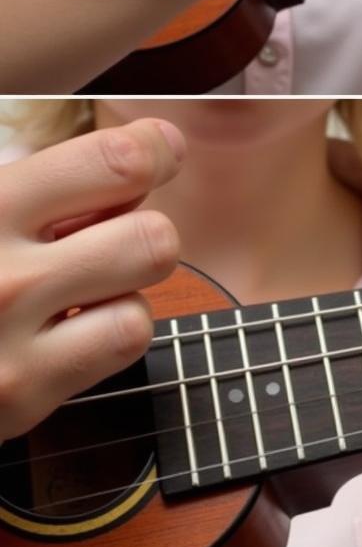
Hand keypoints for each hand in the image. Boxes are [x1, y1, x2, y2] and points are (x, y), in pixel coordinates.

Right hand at [0, 120, 183, 441]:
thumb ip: (43, 182)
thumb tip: (144, 161)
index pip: (118, 163)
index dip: (155, 151)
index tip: (160, 151)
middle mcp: (1, 275)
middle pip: (153, 237)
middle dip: (141, 231)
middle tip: (104, 238)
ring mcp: (9, 342)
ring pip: (145, 296)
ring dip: (126, 283)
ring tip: (78, 286)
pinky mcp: (20, 394)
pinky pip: (124, 340)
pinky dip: (109, 330)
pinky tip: (66, 328)